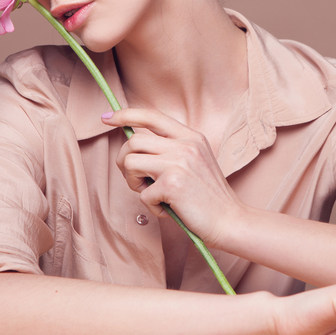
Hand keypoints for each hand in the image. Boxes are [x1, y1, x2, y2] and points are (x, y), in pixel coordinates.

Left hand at [103, 108, 240, 246]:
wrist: (229, 220)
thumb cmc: (208, 197)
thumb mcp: (195, 162)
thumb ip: (171, 150)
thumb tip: (133, 143)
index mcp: (192, 137)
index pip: (152, 116)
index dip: (126, 115)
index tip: (106, 119)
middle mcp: (186, 145)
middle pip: (133, 141)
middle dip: (125, 162)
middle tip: (138, 181)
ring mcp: (180, 162)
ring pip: (130, 162)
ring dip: (133, 182)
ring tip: (152, 194)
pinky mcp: (173, 184)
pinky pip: (142, 193)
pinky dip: (150, 205)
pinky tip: (167, 209)